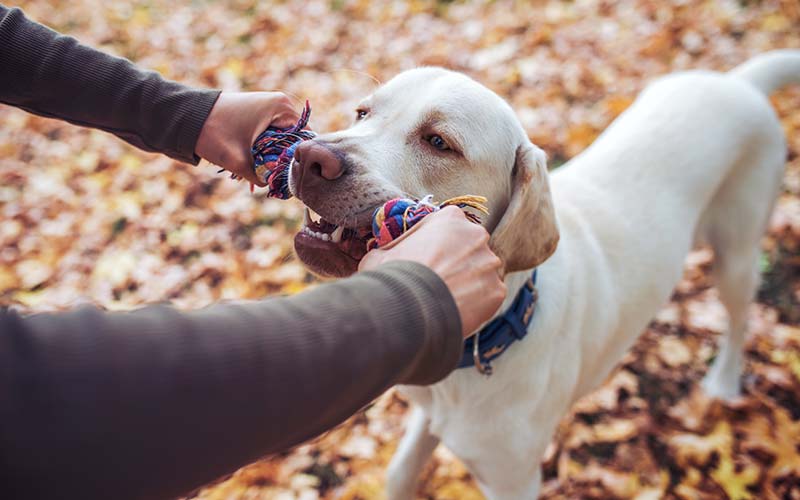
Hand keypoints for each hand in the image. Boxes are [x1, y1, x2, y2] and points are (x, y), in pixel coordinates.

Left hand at [195, 91, 299, 185]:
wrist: (184, 116)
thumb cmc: (214, 133)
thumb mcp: (240, 161)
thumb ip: (261, 177)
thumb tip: (274, 186)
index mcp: (282, 107)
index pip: (303, 140)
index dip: (295, 161)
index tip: (285, 178)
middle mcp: (280, 103)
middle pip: (292, 140)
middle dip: (280, 160)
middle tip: (269, 178)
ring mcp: (268, 107)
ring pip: (279, 140)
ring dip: (269, 157)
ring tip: (257, 173)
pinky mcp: (257, 113)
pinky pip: (268, 136)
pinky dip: (261, 150)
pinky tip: (250, 164)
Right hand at [359, 206, 506, 337]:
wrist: (409, 309)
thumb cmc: (392, 277)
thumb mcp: (379, 255)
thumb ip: (390, 250)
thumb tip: (382, 256)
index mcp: (450, 218)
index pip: (448, 227)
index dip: (435, 244)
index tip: (426, 259)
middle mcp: (477, 235)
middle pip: (469, 248)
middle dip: (457, 263)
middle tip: (438, 282)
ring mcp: (489, 263)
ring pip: (481, 272)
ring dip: (468, 283)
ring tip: (446, 300)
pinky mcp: (497, 290)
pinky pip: (488, 296)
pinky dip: (476, 304)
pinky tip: (457, 312)